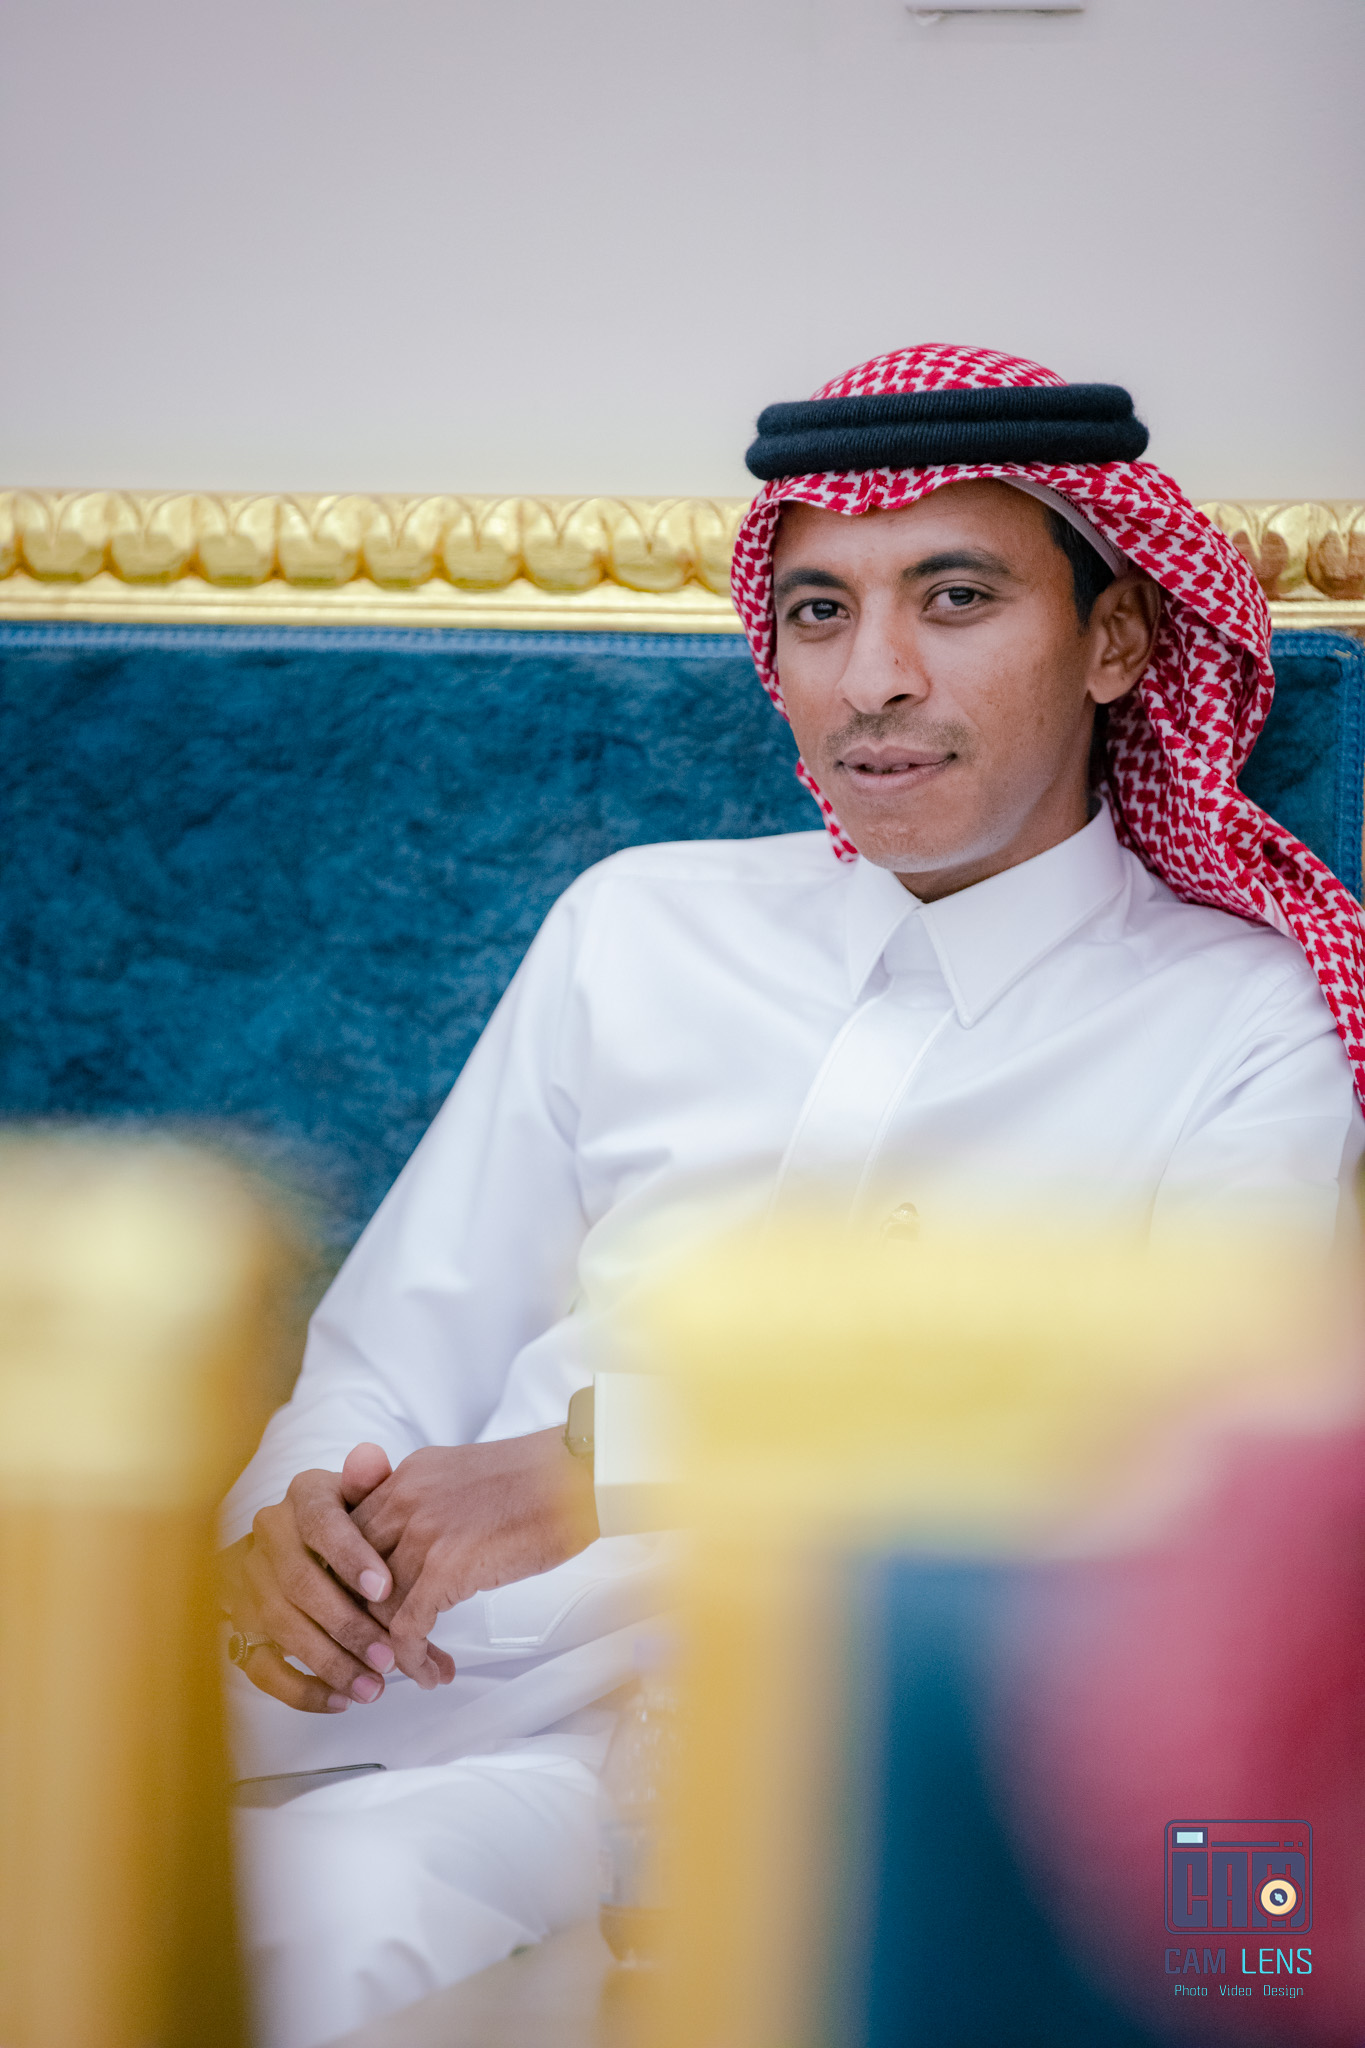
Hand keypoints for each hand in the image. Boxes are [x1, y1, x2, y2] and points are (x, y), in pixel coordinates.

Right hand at [219, 1442, 454, 1713]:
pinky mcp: (241, 1626)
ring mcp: (249, 1583)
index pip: (320, 1523)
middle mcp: (268, 1536)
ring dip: (330, 1662)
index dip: (351, 1556)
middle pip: (301, 1584)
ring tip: (373, 1686)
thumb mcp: (369, 1498)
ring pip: (282, 1627)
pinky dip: (300, 1688)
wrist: (310, 1541)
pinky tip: (339, 1700)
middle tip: (389, 1656)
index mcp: (303, 1498)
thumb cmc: (354, 1521)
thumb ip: (374, 1483)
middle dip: (347, 1624)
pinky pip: (261, 1665)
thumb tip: (371, 1457)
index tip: (385, 1590)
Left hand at [352, 1427, 598, 1682]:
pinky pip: (408, 1627)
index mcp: (407, 1477)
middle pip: (352, 1573)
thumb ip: (427, 1504)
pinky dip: (413, 1659)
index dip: (353, 1582)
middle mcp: (405, 1500)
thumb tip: (415, 1547)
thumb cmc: (537, 1481)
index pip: (350, 1535)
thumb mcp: (462, 1477)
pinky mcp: (447, 1566)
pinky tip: (432, 1672)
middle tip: (384, 1647)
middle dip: (364, 1619)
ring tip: (421, 1665)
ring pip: (376, 1607)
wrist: (575, 1476)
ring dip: (392, 1648)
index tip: (368, 1611)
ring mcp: (423, 1532)